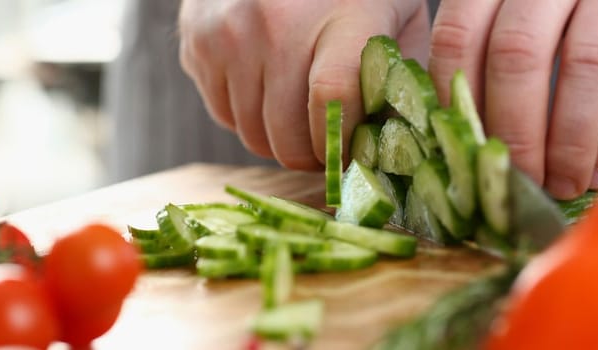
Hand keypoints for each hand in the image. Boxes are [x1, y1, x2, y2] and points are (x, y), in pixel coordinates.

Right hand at [179, 0, 429, 169]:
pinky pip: (223, 115)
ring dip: (279, 140)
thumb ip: (400, 79)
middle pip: (287, 134)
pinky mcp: (197, 44)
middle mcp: (277, 24)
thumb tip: (398, 149)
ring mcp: (229, 34)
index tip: (353, 155)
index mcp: (341, 14)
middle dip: (313, 155)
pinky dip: (247, 117)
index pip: (333, 100)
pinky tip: (268, 87)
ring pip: (252, 135)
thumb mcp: (396, 16)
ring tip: (301, 114)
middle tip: (329, 145)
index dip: (342, 145)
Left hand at [428, 0, 597, 198]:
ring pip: (585, 65)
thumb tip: (462, 138)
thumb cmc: (576, 4)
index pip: (459, 35)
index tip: (468, 149)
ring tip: (562, 185)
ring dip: (569, 140)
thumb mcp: (523, 11)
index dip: (459, 99)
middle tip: (518, 180)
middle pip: (517, 54)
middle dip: (515, 131)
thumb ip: (489, 52)